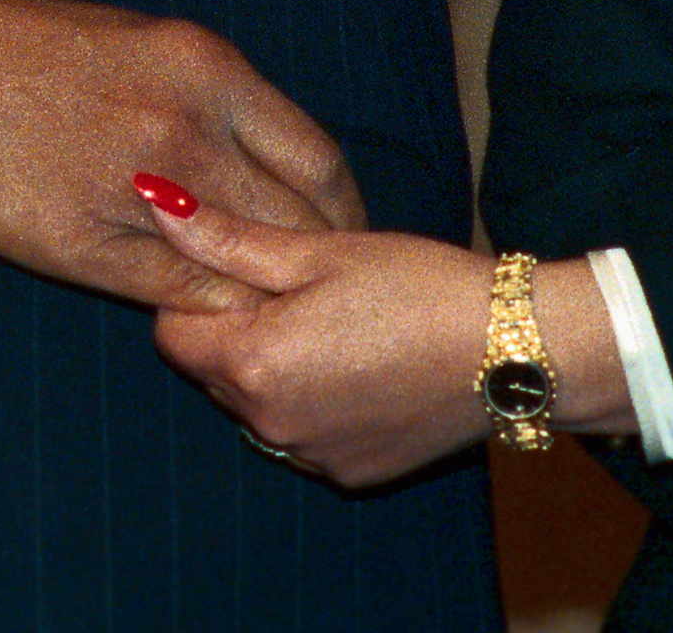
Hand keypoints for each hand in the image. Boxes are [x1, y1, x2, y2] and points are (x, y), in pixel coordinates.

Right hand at [0, 0, 360, 311]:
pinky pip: (178, 296)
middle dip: (313, 261)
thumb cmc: (28, 46)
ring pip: (243, 268)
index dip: (341, 211)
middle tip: (311, 284)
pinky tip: (201, 305)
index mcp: (205, 70)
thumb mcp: (143, 44)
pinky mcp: (82, 245)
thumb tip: (274, 168)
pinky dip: (204, 307)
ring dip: (261, 292)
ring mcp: (131, 192)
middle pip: (295, 224)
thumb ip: (215, 104)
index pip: (319, 162)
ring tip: (266, 305)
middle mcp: (182, 129)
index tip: (339, 233)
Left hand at [138, 204, 517, 485]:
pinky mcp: (352, 472)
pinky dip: (309, 403)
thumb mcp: (317, 250)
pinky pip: (299, 434)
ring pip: (253, 405)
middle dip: (231, 331)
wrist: (518, 352)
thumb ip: (226, 237)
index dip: (196, 295)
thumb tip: (154, 200)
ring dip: (269, 369)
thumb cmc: (418, 288)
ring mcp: (314, 455)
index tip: (243, 271)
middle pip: (209, 370)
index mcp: (253, 363)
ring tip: (332, 328)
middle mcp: (272, 422)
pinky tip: (357, 368)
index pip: (170, 332)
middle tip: (294, 293)